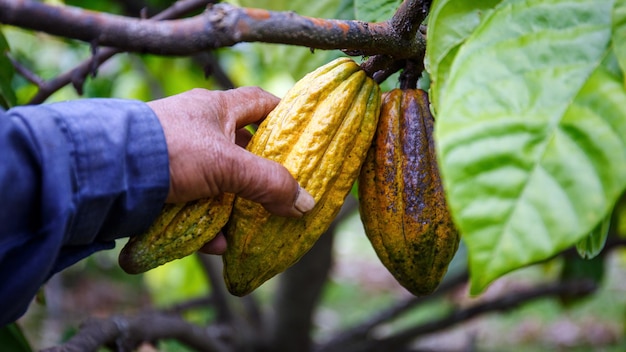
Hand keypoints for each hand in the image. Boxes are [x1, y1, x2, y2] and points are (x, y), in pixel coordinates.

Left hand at [148, 87, 314, 253]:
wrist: (105, 172)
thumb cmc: (170, 151)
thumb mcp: (227, 165)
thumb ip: (268, 183)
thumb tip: (305, 203)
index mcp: (215, 108)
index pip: (258, 102)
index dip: (283, 114)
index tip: (300, 135)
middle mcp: (197, 128)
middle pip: (240, 148)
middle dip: (260, 173)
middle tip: (280, 192)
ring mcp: (178, 156)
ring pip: (218, 181)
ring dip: (235, 205)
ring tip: (251, 227)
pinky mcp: (163, 183)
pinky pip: (194, 204)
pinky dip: (207, 224)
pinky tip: (216, 244)